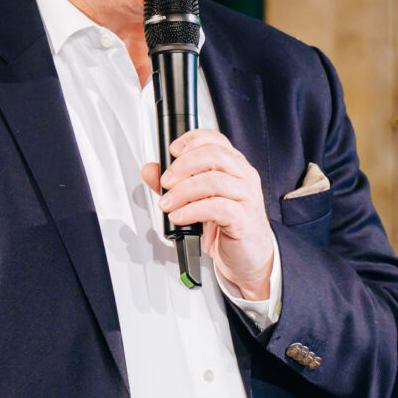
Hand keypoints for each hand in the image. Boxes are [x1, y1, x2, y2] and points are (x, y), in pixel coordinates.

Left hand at [146, 127, 274, 299]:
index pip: (216, 140)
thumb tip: (150, 170)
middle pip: (214, 156)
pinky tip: (179, 216)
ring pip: (214, 181)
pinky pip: (218, 208)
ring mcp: (247, 197)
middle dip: (183, 166)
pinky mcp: (244, 219)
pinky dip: (192, 211)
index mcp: (234, 166)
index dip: (192, 140)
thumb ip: (173, 184)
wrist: (247, 257)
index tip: (172, 150)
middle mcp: (243, 177)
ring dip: (183, 191)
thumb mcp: (196, 201)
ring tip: (167, 203)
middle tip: (165, 181)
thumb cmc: (226, 225)